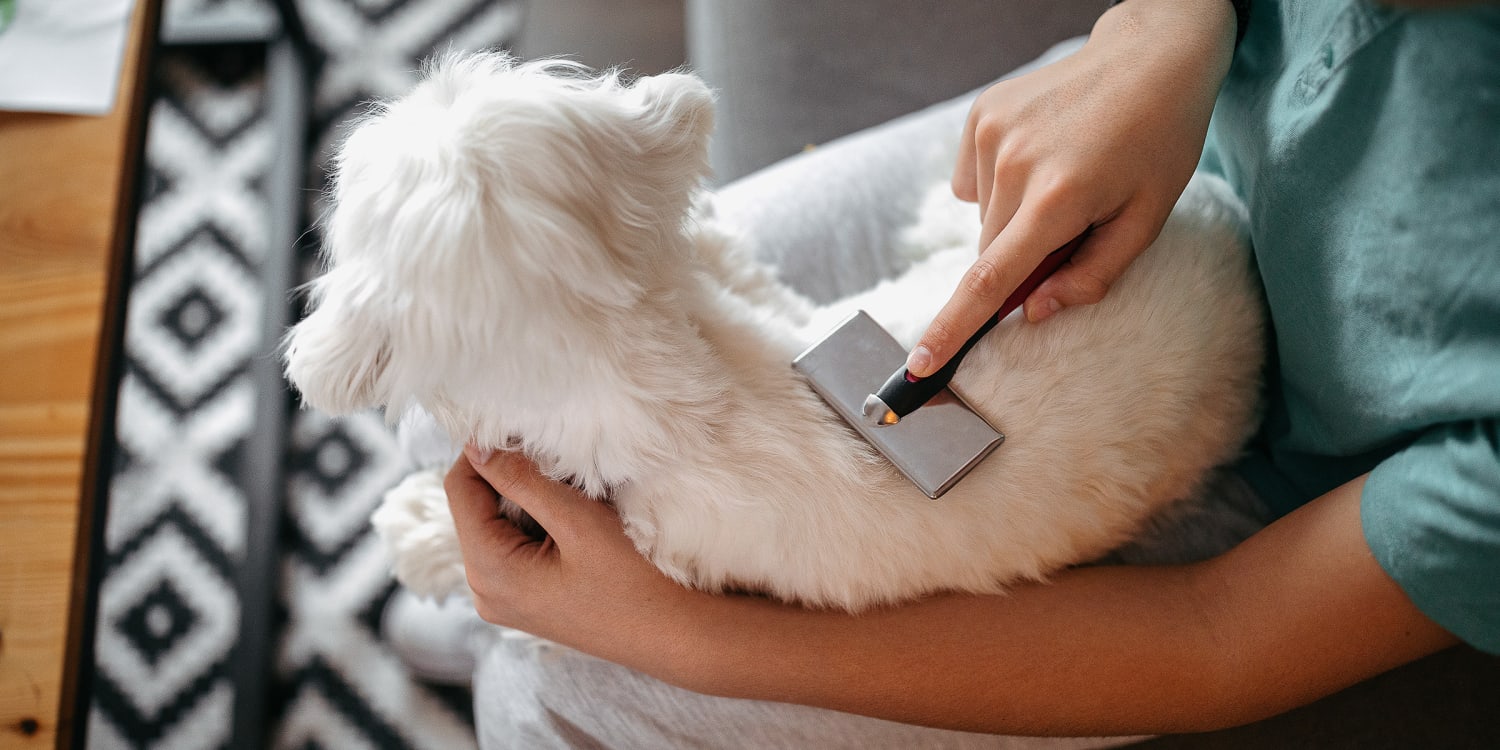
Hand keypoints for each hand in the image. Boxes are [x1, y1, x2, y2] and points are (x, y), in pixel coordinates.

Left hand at [445, 446, 697, 668]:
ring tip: (572, 497)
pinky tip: (573, 524)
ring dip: (527, 499)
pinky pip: (513, 546)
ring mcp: (502, 599)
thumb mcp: (576, 520)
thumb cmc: (631, 580)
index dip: (483, 452)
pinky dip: (536, 523)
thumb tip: (478, 445)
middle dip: (510, 477)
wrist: (669, 634)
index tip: (520, 430)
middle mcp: (484, 590)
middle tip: (557, 464)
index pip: (460, 489)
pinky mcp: (523, 600)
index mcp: (489, 570)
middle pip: (475, 507)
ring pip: (496, 524)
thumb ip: (522, 479)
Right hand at [908, 0, 1236, 376]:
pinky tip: (1040, 153)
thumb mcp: (1146, 218)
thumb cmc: (1158, 141)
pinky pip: (974, 180)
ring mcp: (991, 134)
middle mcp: (1014, 165)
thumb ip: (1091, 275)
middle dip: (1021, 258)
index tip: (919, 365)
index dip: (953, 329)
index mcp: (1058, 199)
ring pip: (984, 217)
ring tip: (1064, 175)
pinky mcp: (980, 115)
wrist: (1150, 55)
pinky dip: (1000, 182)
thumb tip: (1035, 310)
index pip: (990, 280)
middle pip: (991, 252)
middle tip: (1072, 225)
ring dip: (1014, 217)